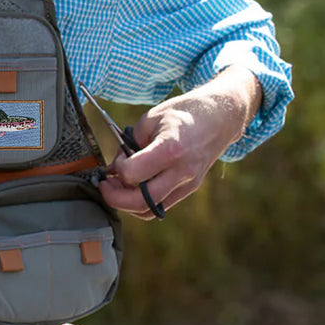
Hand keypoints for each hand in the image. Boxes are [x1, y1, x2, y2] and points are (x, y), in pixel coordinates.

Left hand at [98, 67, 262, 219]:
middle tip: (104, 185)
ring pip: (150, 210)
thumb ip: (128, 144)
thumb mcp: (150, 119)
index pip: (134, 174)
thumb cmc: (184, 113)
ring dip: (127, 204)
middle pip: (141, 202)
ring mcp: (188, 183)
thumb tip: (114, 167)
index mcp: (170, 149)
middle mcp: (181, 171)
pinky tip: (134, 188)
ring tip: (118, 186)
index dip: (118, 170)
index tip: (116, 161)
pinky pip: (161, 206)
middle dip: (115, 197)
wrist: (220, 117)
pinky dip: (142, 203)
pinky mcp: (190, 188)